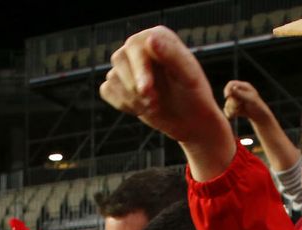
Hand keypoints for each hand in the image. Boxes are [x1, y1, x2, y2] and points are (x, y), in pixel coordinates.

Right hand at [100, 27, 226, 145]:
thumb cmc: (194, 95)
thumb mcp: (189, 76)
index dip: (139, 69)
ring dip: (132, 98)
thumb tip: (150, 39)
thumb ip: (172, 55)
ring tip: (154, 106)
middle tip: (155, 103)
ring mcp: (127, 65)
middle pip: (119, 59)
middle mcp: (138, 47)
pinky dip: (123, 104)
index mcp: (157, 37)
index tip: (147, 90)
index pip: (135, 46)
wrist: (191, 120)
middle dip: (134, 86)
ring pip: (112, 76)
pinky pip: (107, 90)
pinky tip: (141, 109)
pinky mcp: (119, 83)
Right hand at [223, 80, 274, 123]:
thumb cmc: (257, 107)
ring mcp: (237, 99)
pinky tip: (234, 115)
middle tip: (238, 106)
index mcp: (244, 86)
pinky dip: (230, 113)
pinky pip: (228, 109)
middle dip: (230, 102)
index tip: (227, 96)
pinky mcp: (235, 107)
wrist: (260, 117)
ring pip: (227, 103)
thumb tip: (232, 88)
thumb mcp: (250, 99)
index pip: (231, 84)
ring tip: (238, 111)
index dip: (227, 89)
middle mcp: (239, 92)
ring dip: (230, 108)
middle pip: (228, 94)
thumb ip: (240, 94)